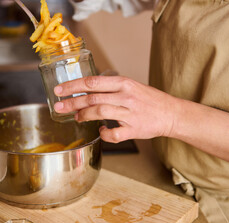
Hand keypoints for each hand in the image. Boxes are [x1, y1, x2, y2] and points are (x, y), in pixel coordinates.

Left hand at [54, 76, 177, 142]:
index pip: (92, 82)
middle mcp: (126, 96)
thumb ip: (109, 88)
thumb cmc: (148, 99)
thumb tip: (85, 91)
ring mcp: (130, 114)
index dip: (73, 86)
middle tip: (58, 107)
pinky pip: (114, 134)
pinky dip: (104, 134)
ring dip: (84, 116)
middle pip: (92, 98)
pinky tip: (100, 131)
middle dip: (72, 102)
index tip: (59, 90)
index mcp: (124, 83)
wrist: (170, 113)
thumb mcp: (130, 86)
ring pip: (100, 113)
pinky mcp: (134, 129)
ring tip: (76, 117)